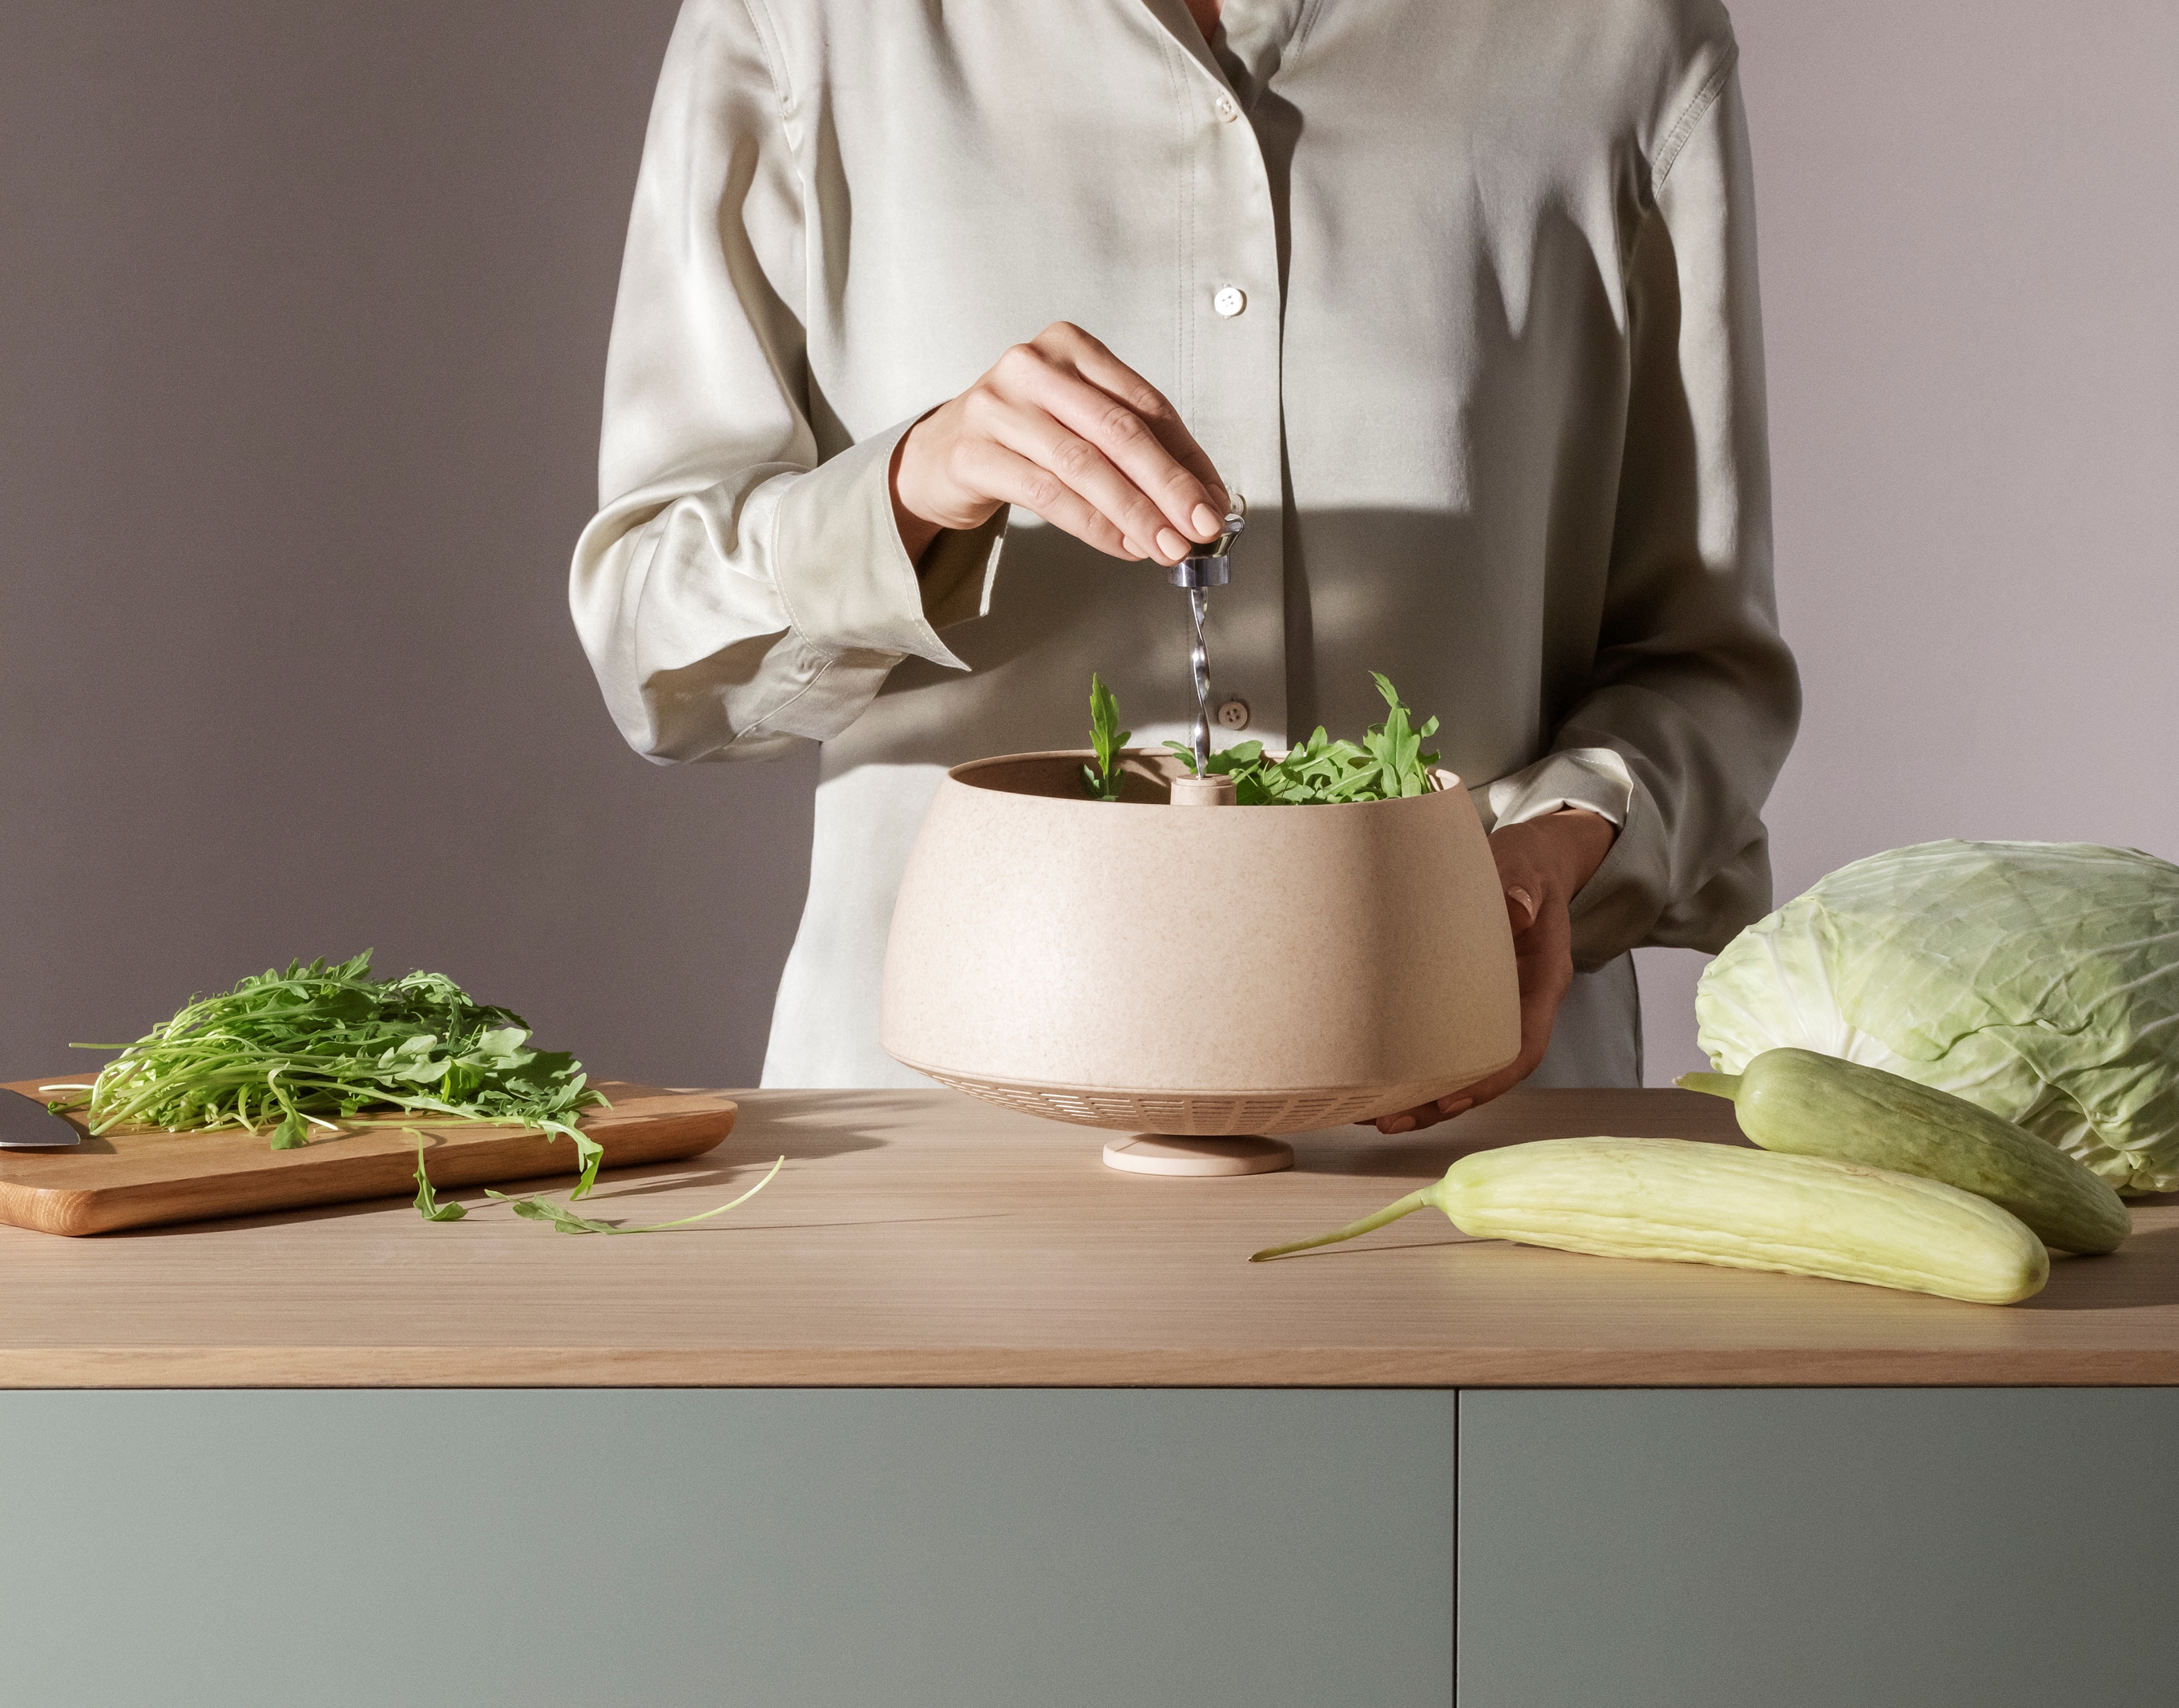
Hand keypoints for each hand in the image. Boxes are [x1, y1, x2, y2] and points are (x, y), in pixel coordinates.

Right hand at [889, 322, 1229, 566]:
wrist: (938, 455)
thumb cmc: (1018, 436)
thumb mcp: (1078, 423)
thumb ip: (1134, 451)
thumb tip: (1200, 497)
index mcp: (1070, 347)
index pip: (1145, 404)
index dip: (1187, 458)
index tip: (1213, 498)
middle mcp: (1034, 367)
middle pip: (1119, 431)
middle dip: (1168, 486)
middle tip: (1200, 525)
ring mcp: (998, 406)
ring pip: (1085, 465)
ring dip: (1135, 513)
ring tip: (1166, 545)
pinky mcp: (974, 452)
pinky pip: (1047, 494)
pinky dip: (1093, 525)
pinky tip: (1121, 545)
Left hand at [1370, 806, 1617, 1134]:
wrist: (1532, 862)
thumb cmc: (1530, 868)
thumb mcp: (1529, 871)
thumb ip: (1524, 890)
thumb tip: (1517, 908)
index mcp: (1543, 982)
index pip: (1525, 1045)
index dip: (1492, 1079)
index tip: (1453, 1100)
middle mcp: (1521, 1004)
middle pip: (1488, 1070)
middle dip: (1444, 1102)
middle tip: (1392, 1119)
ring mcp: (1496, 1005)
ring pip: (1466, 1064)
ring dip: (1425, 1095)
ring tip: (1375, 1115)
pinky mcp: (1469, 998)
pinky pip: (1448, 1039)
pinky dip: (1418, 1062)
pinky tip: (1379, 1075)